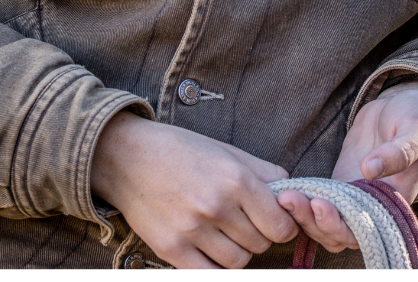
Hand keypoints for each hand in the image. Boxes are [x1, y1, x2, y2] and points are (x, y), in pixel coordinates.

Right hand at [91, 111, 297, 269]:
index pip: (281, 225)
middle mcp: (217, 206)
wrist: (127, 157)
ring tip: (224, 232)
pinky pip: (210, 275)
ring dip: (238, 251)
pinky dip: (216, 267)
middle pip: (260, 245)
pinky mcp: (172, 250)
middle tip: (244, 221)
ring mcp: (193, 231)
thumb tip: (290, 190)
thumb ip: (262, 171)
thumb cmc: (179, 149)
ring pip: (238, 263)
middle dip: (258, 235)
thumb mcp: (224, 149)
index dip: (283, 225)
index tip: (275, 220)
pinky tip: (211, 250)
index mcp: (235, 178)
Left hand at [276, 82, 417, 253]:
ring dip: (303, 215)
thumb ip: (397, 152)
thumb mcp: (414, 132)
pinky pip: (317, 200)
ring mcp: (353, 195)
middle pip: (338, 233)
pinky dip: (302, 200)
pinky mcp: (339, 181)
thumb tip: (369, 170)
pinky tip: (284, 188)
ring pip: (324, 223)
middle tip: (290, 200)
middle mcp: (372, 208)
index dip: (340, 225)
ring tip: (283, 196)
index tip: (320, 205)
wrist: (405, 106)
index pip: (364, 231)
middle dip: (313, 222)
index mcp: (394, 204)